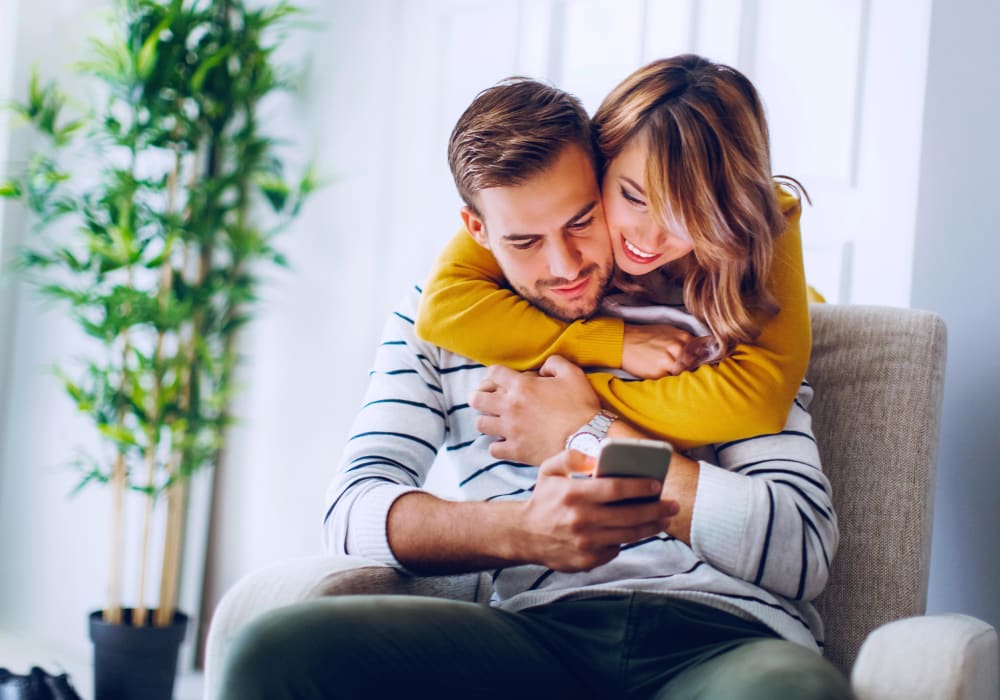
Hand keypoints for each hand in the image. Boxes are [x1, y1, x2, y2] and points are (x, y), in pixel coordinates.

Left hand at [470, 355, 599, 464]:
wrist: (587, 439)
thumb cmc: (581, 406)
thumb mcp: (573, 374)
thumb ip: (554, 363)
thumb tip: (542, 369)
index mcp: (522, 386)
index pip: (494, 373)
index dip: (494, 374)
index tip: (499, 379)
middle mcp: (510, 407)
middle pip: (477, 399)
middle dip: (479, 397)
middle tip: (487, 400)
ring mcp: (510, 430)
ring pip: (480, 424)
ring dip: (486, 421)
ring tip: (495, 422)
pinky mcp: (515, 451)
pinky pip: (493, 449)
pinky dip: (497, 445)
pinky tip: (505, 443)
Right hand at [514, 450, 679, 571]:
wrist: (525, 535)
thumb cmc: (544, 499)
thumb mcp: (549, 470)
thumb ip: (572, 457)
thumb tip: (599, 459)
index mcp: (573, 493)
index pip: (615, 488)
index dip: (639, 486)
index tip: (657, 485)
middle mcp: (580, 519)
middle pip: (629, 514)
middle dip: (656, 509)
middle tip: (673, 505)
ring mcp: (585, 542)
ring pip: (628, 535)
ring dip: (650, 527)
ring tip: (663, 520)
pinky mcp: (587, 560)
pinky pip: (615, 548)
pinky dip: (626, 539)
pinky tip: (634, 531)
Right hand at [622, 323, 711, 377]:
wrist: (623, 342)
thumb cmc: (644, 336)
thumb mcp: (667, 330)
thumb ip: (684, 339)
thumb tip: (702, 347)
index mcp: (683, 337)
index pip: (702, 352)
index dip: (702, 358)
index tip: (700, 362)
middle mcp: (678, 348)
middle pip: (695, 364)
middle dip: (692, 368)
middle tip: (682, 368)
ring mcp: (669, 361)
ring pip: (684, 373)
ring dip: (681, 375)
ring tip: (670, 372)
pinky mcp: (659, 373)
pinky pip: (671, 380)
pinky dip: (669, 379)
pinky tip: (662, 374)